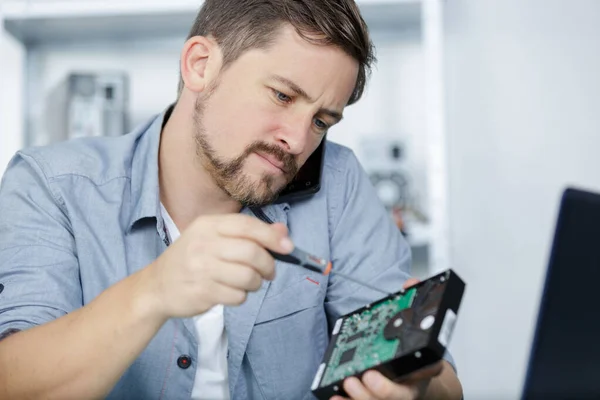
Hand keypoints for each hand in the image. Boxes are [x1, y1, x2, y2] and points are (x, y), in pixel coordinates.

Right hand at [144, 214, 292, 318]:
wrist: (156, 287)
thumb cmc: (191, 259)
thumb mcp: (214, 239)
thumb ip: (249, 234)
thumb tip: (283, 234)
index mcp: (208, 225)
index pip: (246, 226)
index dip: (271, 236)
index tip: (288, 248)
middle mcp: (203, 244)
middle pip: (251, 253)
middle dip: (268, 265)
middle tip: (269, 272)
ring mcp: (201, 269)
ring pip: (247, 276)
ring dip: (256, 283)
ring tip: (249, 283)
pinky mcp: (202, 292)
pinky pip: (238, 295)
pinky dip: (241, 296)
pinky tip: (230, 292)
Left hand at [331, 277, 442, 399]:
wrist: (411, 380)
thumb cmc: (410, 354)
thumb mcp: (414, 329)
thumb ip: (411, 306)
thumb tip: (411, 282)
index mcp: (423, 367)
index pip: (430, 369)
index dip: (424, 369)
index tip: (415, 367)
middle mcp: (409, 387)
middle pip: (401, 395)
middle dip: (384, 389)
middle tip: (368, 376)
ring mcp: (392, 396)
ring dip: (363, 396)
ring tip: (349, 382)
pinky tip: (335, 397)